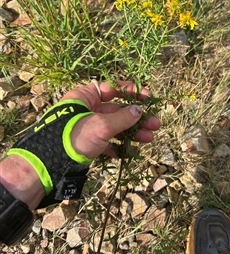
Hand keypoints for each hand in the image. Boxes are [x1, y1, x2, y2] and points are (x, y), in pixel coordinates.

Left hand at [0, 80, 159, 209]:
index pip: (111, 89)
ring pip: (114, 127)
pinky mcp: (86, 144)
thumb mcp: (101, 125)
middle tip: (155, 124)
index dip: (131, 92)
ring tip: (150, 138)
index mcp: (84, 97)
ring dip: (132, 133)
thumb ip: (122, 117)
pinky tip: (130, 152)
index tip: (147, 98)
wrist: (48, 167)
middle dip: (137, 118)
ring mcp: (86, 128)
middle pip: (116, 110)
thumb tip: (139, 111)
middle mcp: (86, 110)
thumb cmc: (74, 137)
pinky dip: (118, 147)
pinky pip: (106, 142)